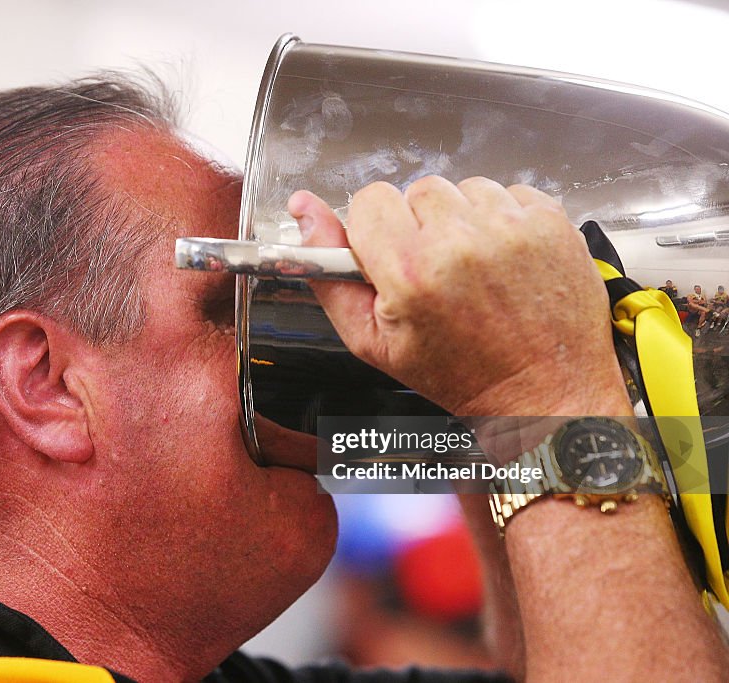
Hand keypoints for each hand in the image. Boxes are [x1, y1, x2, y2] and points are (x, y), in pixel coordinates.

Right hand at [288, 176, 631, 417]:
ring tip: (472, 268)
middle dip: (418, 227)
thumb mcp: (373, 341)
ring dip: (461, 220)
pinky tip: (503, 260)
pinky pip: (507, 192)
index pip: (369, 201)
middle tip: (436, 274)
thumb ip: (330, 276)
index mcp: (410, 270)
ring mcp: (511, 226)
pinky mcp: (549, 219)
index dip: (374, 231)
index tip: (390, 258)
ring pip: (461, 189)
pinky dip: (501, 219)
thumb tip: (304, 211)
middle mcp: (461, 240)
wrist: (543, 390)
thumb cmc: (459, 374)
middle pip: (415, 192)